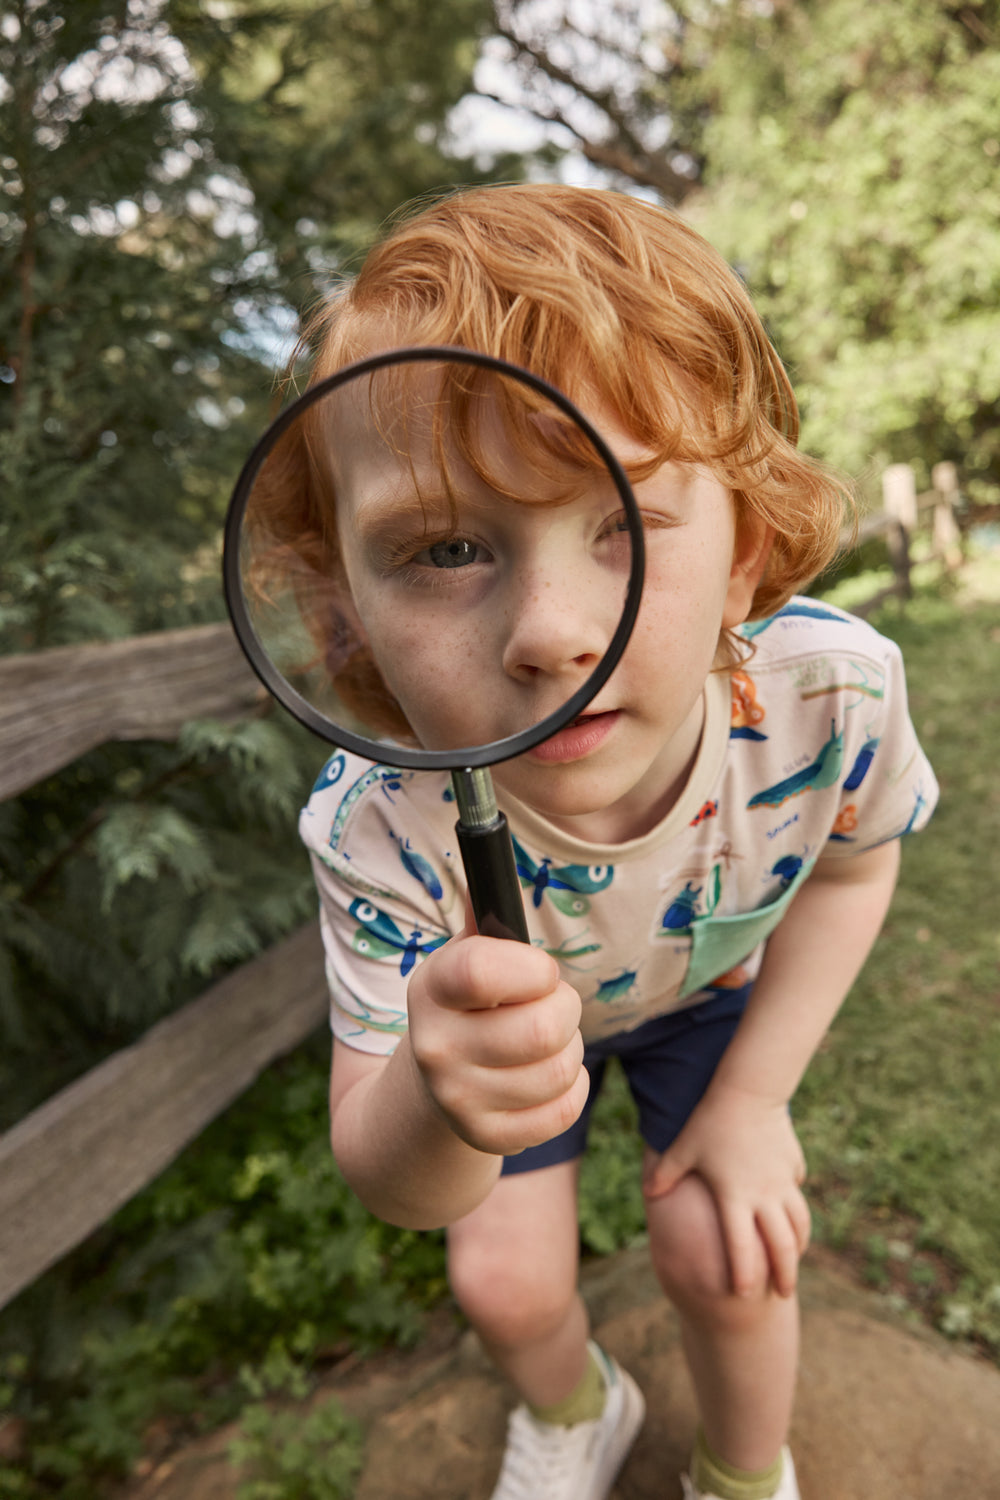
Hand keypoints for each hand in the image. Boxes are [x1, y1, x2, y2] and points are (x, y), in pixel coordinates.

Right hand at [406, 906, 587, 1158]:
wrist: (432, 1085)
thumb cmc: (469, 1005)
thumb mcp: (465, 959)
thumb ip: (484, 917)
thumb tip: (487, 859)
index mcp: (431, 988)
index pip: (482, 971)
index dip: (533, 969)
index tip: (541, 971)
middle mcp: (435, 1046)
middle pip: (541, 1030)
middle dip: (565, 1010)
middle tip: (552, 1006)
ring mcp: (457, 1097)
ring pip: (560, 1070)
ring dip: (570, 1050)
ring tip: (546, 1041)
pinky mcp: (485, 1136)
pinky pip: (564, 1110)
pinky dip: (572, 1089)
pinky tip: (546, 1077)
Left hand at [642, 1081, 809, 1297]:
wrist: (748, 1090)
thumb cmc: (710, 1119)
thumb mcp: (683, 1148)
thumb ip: (665, 1173)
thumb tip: (648, 1193)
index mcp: (734, 1196)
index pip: (740, 1245)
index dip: (743, 1273)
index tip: (746, 1294)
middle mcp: (763, 1194)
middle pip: (781, 1245)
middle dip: (785, 1274)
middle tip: (784, 1294)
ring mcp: (782, 1181)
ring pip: (799, 1223)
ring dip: (799, 1246)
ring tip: (795, 1262)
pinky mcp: (793, 1166)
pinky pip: (798, 1194)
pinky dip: (799, 1211)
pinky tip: (796, 1219)